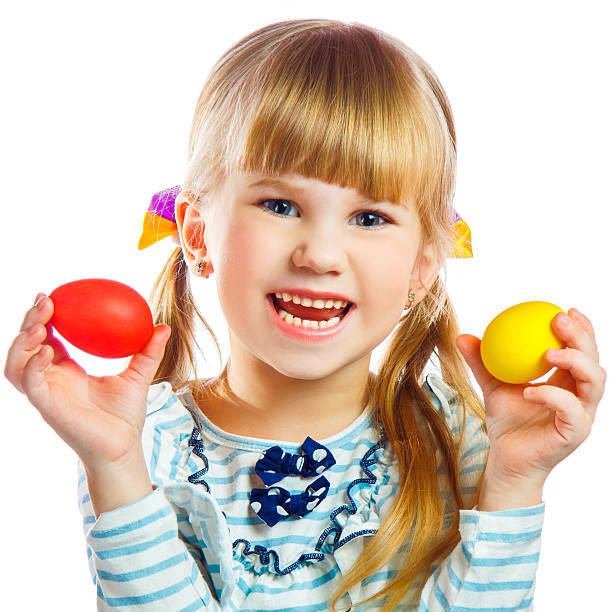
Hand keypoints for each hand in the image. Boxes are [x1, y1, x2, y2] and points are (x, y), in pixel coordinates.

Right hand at [4, 293, 170, 469]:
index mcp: (66, 370)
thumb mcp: (138, 376)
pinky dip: (33, 366)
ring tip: (40, 324)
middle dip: (28, 321)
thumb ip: (148, 351)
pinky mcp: (46, 407)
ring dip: (22, 342)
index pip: (46, 338)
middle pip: (26, 346)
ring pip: (17, 364)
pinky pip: (30, 383)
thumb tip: (163, 327)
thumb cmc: (126, 414)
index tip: (52, 295)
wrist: (123, 445)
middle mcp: (50, 379)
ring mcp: (45, 393)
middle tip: (45, 300)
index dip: (44, 317)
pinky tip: (48, 351)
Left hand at [456, 308, 605, 484]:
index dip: (581, 329)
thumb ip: (481, 362)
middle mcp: (580, 395)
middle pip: (594, 360)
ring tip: (548, 353)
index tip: (564, 310)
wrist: (506, 459)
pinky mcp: (576, 433)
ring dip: (574, 362)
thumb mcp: (491, 385)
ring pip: (594, 382)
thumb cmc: (506, 421)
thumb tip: (462, 336)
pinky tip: (530, 390)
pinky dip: (552, 396)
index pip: (582, 350)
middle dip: (582, 336)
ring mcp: (582, 414)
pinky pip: (571, 409)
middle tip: (559, 320)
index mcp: (567, 381)